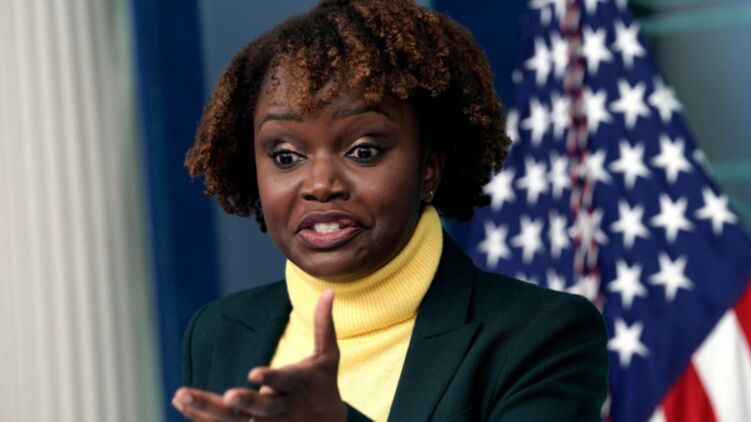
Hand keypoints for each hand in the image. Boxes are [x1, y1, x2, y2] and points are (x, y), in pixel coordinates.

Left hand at [172, 290, 346, 421]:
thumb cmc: (323, 383)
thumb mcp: (328, 356)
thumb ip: (323, 325)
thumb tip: (329, 292)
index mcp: (298, 385)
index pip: (284, 382)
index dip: (270, 378)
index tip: (253, 373)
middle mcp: (282, 408)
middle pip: (259, 408)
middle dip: (244, 402)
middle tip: (227, 396)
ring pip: (235, 421)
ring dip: (207, 410)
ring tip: (181, 395)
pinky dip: (202, 417)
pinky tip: (181, 404)